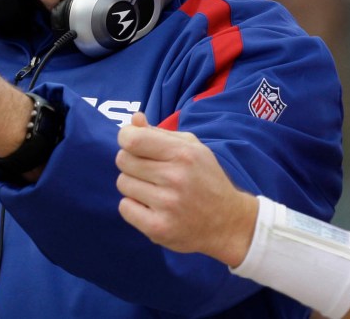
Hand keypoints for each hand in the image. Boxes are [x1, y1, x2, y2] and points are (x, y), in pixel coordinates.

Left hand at [115, 113, 257, 266]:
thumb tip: (133, 120)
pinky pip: (124, 208)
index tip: (133, 142)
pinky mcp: (158, 228)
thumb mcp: (191, 147)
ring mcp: (167, 205)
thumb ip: (160, 132)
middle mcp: (175, 178)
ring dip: (133, 184)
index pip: (133, 140)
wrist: (227, 221)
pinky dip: (133, 206)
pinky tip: (151, 206)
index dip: (126, 137)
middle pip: (123, 160)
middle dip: (131, 162)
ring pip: (122, 183)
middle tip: (149, 169)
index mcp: (183, 153)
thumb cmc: (205, 178)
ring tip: (153, 189)